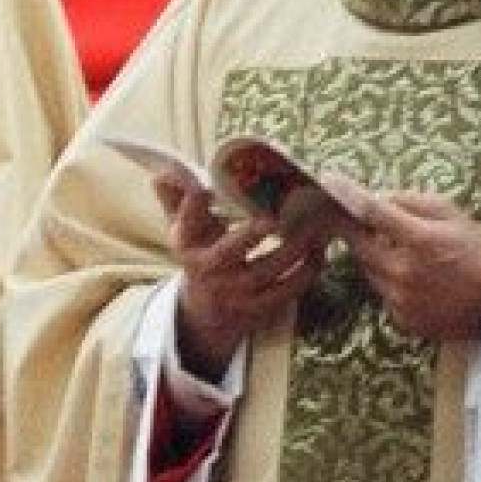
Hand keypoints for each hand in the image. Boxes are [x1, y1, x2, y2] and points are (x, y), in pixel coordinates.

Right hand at [164, 176, 322, 379]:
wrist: (207, 309)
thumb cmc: (201, 255)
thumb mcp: (184, 231)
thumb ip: (176, 200)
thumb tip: (163, 171)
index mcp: (187, 246)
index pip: (186, 223)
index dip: (192, 207)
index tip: (204, 190)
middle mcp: (208, 270)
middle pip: (227, 253)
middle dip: (249, 234)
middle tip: (273, 215)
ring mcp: (234, 292)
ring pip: (265, 271)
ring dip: (291, 249)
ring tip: (312, 227)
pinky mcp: (259, 308)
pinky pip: (286, 291)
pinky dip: (305, 272)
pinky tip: (318, 253)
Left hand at [348, 191, 480, 345]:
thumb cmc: (479, 256)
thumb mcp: (454, 217)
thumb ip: (414, 203)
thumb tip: (379, 196)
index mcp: (420, 241)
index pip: (372, 212)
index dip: (347, 194)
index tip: (328, 181)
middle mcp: (403, 272)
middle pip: (358, 243)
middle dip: (357, 230)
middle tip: (364, 221)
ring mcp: (399, 299)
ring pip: (368, 269)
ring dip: (376, 257)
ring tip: (405, 255)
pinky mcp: (400, 319)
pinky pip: (382, 293)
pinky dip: (390, 282)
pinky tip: (416, 281)